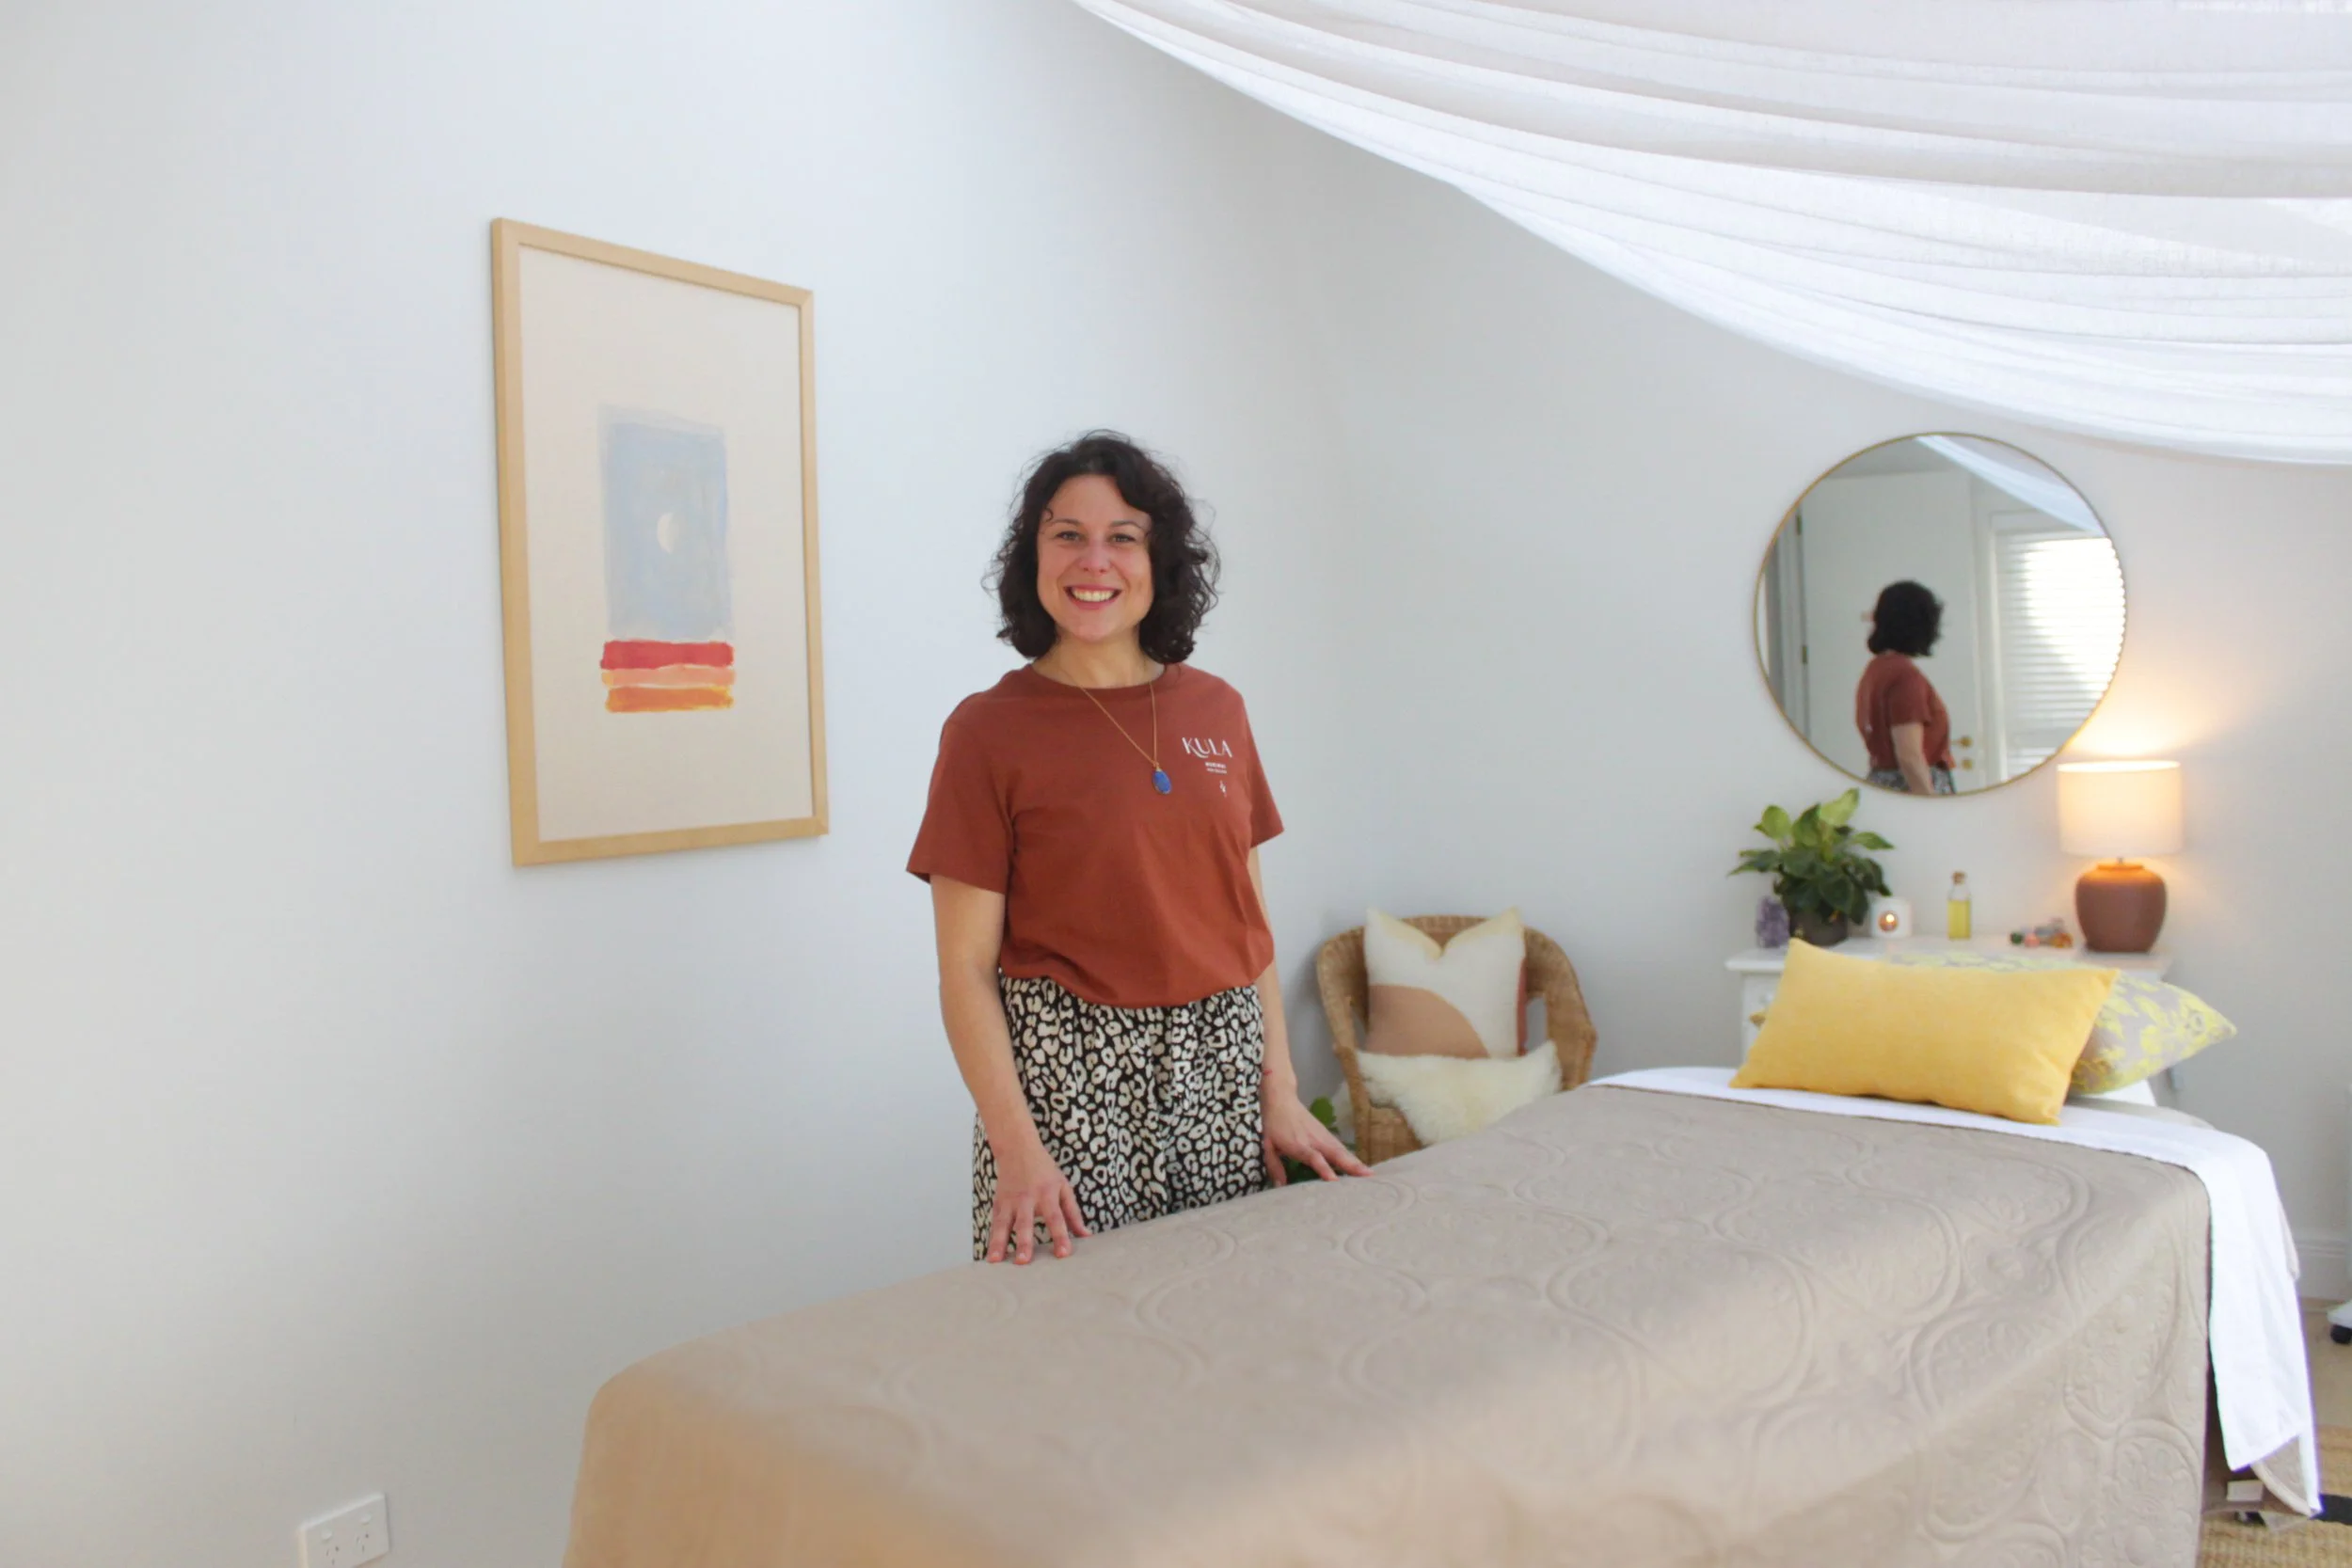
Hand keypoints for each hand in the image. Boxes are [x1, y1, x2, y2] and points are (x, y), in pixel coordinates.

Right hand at [985, 1132, 1088, 1263]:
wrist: (1018, 1148)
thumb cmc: (1045, 1171)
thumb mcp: (1063, 1186)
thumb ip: (1073, 1213)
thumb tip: (1086, 1235)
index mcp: (1047, 1193)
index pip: (1056, 1218)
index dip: (1060, 1236)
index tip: (1063, 1254)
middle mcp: (1027, 1198)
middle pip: (1026, 1222)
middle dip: (1024, 1242)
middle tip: (1023, 1261)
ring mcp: (1010, 1200)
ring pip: (1003, 1224)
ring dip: (999, 1243)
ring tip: (995, 1261)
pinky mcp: (998, 1203)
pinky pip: (995, 1223)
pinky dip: (992, 1239)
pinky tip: (991, 1256)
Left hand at [1261, 1087, 1372, 1185]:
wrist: (1282, 1099)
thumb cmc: (1273, 1124)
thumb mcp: (1267, 1145)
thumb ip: (1274, 1165)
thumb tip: (1280, 1186)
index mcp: (1297, 1143)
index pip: (1312, 1157)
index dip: (1323, 1168)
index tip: (1333, 1179)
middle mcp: (1313, 1140)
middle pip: (1334, 1153)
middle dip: (1350, 1165)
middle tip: (1366, 1177)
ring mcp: (1322, 1136)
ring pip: (1341, 1151)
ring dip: (1355, 1162)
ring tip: (1370, 1175)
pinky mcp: (1326, 1134)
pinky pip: (1341, 1148)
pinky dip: (1352, 1157)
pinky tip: (1361, 1166)